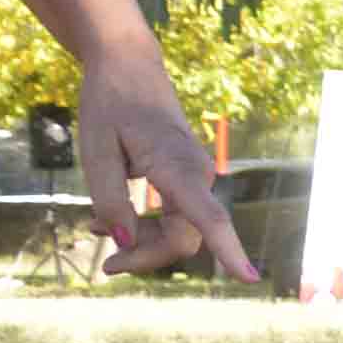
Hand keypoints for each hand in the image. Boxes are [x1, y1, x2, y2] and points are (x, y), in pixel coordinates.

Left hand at [73, 63, 251, 281]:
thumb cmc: (110, 104)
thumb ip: (109, 199)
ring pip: (178, 230)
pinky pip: (173, 214)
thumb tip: (124, 243)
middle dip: (146, 256)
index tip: (248, 278)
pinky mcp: (186, 177)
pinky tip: (106, 222)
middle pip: (183, 238)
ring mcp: (195, 177)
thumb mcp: (96, 151)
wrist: (128, 65)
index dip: (229, 250)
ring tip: (93, 231)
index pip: (209, 218)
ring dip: (141, 241)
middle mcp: (196, 175)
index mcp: (176, 166)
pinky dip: (142, 225)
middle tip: (104, 265)